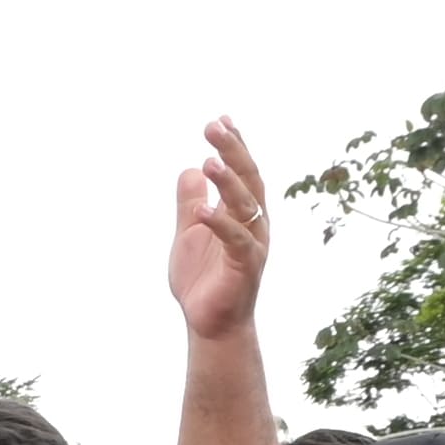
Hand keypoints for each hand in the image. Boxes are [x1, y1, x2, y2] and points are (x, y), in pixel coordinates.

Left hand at [170, 115, 269, 344]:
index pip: (242, 173)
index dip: (234, 147)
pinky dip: (219, 224)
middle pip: (248, 180)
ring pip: (246, 205)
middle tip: (214, 127)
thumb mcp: (189, 233)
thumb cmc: (204, 279)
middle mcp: (254, 224)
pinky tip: (201, 211)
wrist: (209, 323)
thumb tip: (190, 169)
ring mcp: (253, 244)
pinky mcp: (246, 266)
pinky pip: (235, 240)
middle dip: (233, 152)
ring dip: (228, 182)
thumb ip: (191, 203)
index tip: (221, 121)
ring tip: (209, 159)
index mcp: (243, 214)